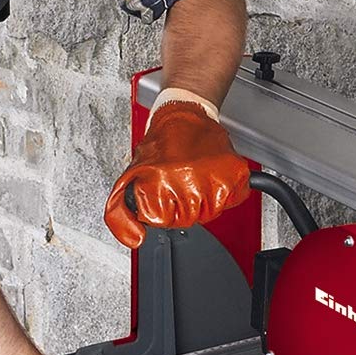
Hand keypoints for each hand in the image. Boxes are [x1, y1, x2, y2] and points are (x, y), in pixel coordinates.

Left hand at [104, 101, 250, 247]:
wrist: (185, 115)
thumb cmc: (161, 144)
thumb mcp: (131, 175)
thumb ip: (121, 212)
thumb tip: (134, 239)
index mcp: (158, 183)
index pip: (162, 221)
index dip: (162, 208)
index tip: (162, 190)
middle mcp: (185, 182)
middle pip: (187, 219)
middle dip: (183, 204)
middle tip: (180, 179)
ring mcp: (212, 180)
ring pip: (210, 213)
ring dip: (204, 199)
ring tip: (195, 175)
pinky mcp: (234, 176)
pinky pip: (230, 200)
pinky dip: (223, 191)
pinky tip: (211, 175)